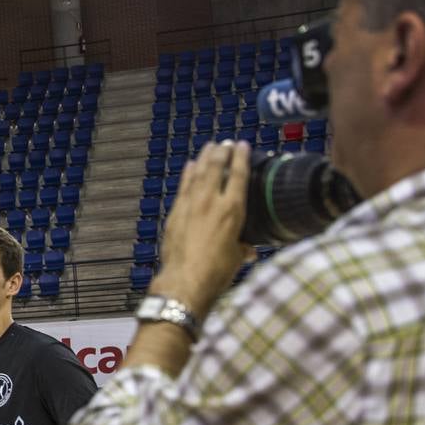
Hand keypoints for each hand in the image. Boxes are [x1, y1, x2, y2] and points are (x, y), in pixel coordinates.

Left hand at [150, 140, 252, 317]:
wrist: (185, 282)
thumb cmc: (215, 273)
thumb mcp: (237, 258)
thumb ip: (243, 248)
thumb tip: (249, 250)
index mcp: (232, 210)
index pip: (238, 175)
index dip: (240, 157)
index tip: (242, 145)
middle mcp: (210, 202)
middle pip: (216, 168)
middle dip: (221, 152)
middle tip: (225, 143)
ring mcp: (190, 206)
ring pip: (197, 173)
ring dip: (204, 158)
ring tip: (209, 147)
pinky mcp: (175, 214)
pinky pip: (183, 187)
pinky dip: (188, 175)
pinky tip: (190, 166)